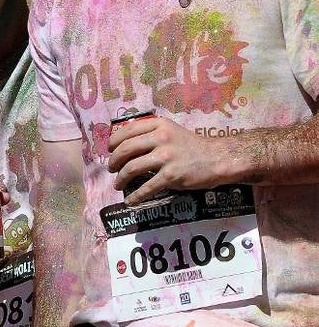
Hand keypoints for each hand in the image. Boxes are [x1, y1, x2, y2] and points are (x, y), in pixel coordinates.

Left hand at [107, 114, 227, 203]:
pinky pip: (147, 187)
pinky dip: (135, 196)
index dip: (113, 142)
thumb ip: (150, 133)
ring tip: (118, 184)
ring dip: (121, 179)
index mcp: (159, 125)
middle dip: (114, 161)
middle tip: (111, 169)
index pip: (127, 131)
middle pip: (125, 150)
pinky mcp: (172, 175)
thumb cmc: (191, 146)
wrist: (217, 159)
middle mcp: (161, 138)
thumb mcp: (170, 131)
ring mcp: (166, 157)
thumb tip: (122, 144)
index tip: (109, 150)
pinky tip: (130, 201)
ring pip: (132, 168)